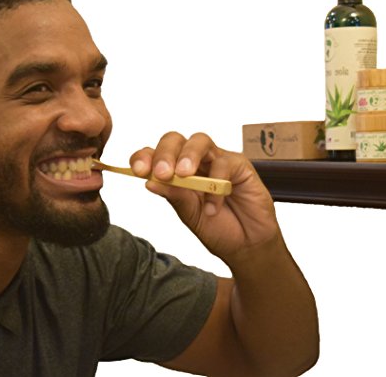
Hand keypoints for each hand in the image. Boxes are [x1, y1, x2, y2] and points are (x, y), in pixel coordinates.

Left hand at [129, 132, 280, 264]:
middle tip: (162, 173)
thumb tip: (149, 182)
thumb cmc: (217, 228)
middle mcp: (195, 161)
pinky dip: (216, 185)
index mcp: (175, 172)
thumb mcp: (190, 215)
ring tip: (183, 175)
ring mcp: (216, 160)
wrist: (246, 245)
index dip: (144, 157)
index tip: (138, 170)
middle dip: (165, 153)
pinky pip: (224, 164)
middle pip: (175, 140)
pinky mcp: (239, 165)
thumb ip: (174, 197)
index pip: (154, 154)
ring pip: (199, 141)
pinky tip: (212, 208)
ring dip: (188, 155)